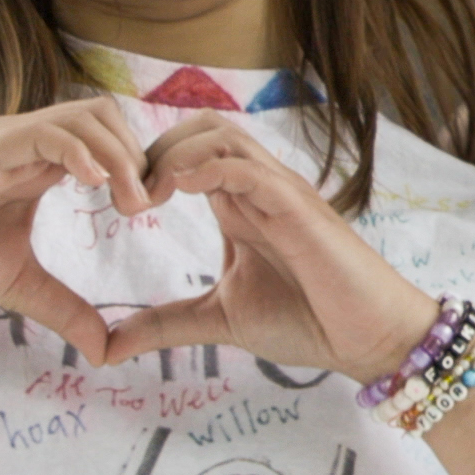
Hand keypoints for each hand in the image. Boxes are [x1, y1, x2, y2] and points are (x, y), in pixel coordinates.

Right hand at [0, 98, 161, 365]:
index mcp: (35, 165)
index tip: (154, 210)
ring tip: (132, 203)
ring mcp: (2, 143)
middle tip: (149, 207)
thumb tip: (104, 349)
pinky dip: (80, 150)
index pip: (106, 138)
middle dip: (139, 154)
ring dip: (119, 154)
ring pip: (81, 117)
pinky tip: (97, 183)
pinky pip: (43, 133)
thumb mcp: (14, 286)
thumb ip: (62, 308)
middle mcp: (23, 144)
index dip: (138, 165)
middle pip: (104, 116)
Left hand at [99, 116, 442, 383]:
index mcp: (239, 205)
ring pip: (221, 134)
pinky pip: (246, 166)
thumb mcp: (218, 320)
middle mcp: (259, 188)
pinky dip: (205, 167)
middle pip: (200, 127)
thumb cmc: (307, 321)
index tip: (116, 206)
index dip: (145, 165)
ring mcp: (279, 192)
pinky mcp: (297, 207)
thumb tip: (106, 347)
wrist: (368, 339)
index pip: (187, 152)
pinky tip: (176, 191)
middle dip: (153, 149)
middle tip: (126, 199)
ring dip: (173, 154)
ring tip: (145, 197)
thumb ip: (164, 324)